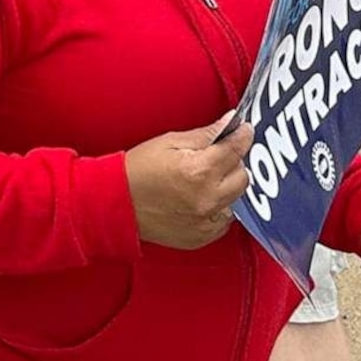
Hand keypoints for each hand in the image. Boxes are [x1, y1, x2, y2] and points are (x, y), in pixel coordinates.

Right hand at [124, 114, 252, 249]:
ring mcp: (206, 221)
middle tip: (216, 157)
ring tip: (203, 180)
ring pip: (236, 198)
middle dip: (233, 163)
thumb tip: (229, 124)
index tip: (244, 131)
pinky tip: (198, 198)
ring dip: (226, 186)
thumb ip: (204, 135)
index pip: (235, 150)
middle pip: (242, 176)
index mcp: (199, 171)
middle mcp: (207, 198)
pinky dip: (217, 207)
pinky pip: (224, 219)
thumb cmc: (137, 171)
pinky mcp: (202, 236)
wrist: (116, 203)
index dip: (242, 136)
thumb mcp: (169, 143)